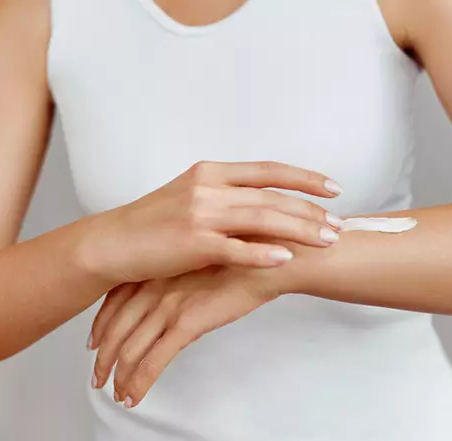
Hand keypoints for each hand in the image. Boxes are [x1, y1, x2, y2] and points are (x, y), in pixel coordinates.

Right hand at [76, 161, 343, 284]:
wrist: (111, 243)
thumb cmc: (153, 223)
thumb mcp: (190, 196)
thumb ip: (226, 196)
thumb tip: (264, 203)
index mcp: (212, 172)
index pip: (268, 171)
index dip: (304, 178)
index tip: (334, 188)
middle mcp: (209, 187)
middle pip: (272, 197)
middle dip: (311, 210)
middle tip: (340, 224)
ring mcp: (200, 213)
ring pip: (262, 219)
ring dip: (299, 230)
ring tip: (328, 240)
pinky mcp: (191, 243)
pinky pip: (235, 249)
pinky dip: (263, 253)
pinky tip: (287, 259)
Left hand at [88, 265, 286, 407]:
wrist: (272, 258)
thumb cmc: (248, 256)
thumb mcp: (207, 257)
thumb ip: (186, 273)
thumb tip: (181, 289)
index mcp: (160, 268)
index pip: (115, 300)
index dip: (101, 324)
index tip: (93, 341)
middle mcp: (156, 287)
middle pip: (115, 327)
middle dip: (102, 356)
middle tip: (96, 375)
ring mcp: (169, 306)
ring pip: (129, 348)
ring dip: (117, 375)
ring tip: (116, 392)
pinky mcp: (187, 325)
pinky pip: (152, 361)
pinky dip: (138, 382)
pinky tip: (133, 397)